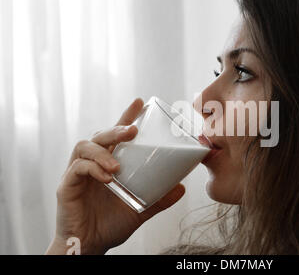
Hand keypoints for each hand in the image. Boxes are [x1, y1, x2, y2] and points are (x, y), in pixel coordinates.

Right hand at [45, 98, 184, 254]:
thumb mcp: (140, 209)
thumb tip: (182, 187)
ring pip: (84, 146)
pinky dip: (92, 169)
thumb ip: (159, 198)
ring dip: (103, 151)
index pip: (116, 135)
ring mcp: (77, 173)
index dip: (126, 116)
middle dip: (116, 128)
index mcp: (108, 164)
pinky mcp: (66, 186)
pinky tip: (107, 178)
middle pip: (100, 135)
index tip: (140, 102)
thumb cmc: (111, 224)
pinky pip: (77, 168)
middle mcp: (92, 164)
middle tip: (132, 130)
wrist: (91, 245)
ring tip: (118, 166)